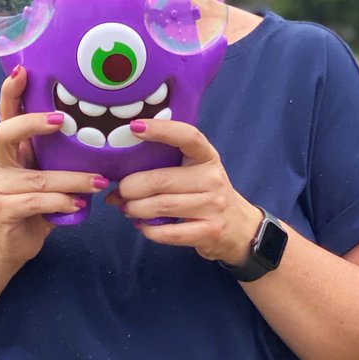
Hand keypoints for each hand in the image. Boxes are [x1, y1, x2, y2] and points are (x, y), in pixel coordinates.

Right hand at [0, 67, 107, 263]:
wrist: (14, 244)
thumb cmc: (40, 204)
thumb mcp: (50, 174)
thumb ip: (62, 156)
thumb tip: (103, 133)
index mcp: (12, 149)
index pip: (7, 114)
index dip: (11, 92)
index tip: (23, 72)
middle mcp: (1, 164)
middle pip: (5, 133)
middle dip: (31, 123)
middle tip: (61, 120)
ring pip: (37, 178)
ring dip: (72, 179)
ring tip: (100, 182)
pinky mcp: (4, 212)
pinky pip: (36, 203)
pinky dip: (61, 203)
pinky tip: (78, 205)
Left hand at [106, 118, 260, 262]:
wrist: (239, 227)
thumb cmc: (206, 194)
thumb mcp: (196, 172)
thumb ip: (166, 167)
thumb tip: (119, 177)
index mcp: (207, 157)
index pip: (188, 136)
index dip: (161, 129)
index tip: (134, 127)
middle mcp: (213, 179)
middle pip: (161, 180)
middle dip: (131, 187)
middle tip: (120, 192)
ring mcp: (213, 206)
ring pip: (162, 206)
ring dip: (136, 208)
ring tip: (126, 208)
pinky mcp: (209, 232)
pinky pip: (169, 232)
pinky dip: (148, 230)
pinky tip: (142, 225)